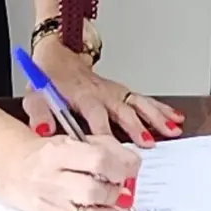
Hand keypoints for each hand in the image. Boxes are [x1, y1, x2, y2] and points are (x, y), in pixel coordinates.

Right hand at [0, 130, 139, 210]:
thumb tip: (133, 166)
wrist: (15, 170)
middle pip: (94, 192)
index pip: (97, 160)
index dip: (121, 167)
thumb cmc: (51, 154)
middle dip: (117, 191)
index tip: (129, 169)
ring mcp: (50, 206)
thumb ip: (108, 147)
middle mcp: (50, 180)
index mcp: (58, 152)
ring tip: (113, 202)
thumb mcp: (76, 139)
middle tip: (121, 187)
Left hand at [23, 36, 183, 146]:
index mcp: (83, 96)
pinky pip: (144, 100)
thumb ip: (39, 114)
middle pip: (123, 110)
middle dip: (137, 126)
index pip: (95, 117)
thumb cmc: (49, 81)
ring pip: (139, 104)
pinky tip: (175, 119)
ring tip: (171, 130)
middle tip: (148, 143)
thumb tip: (43, 130)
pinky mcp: (122, 92)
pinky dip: (161, 109)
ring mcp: (115, 92)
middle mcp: (103, 94)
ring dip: (156, 117)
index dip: (103, 134)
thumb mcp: (35, 96)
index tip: (111, 152)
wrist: (58, 58)